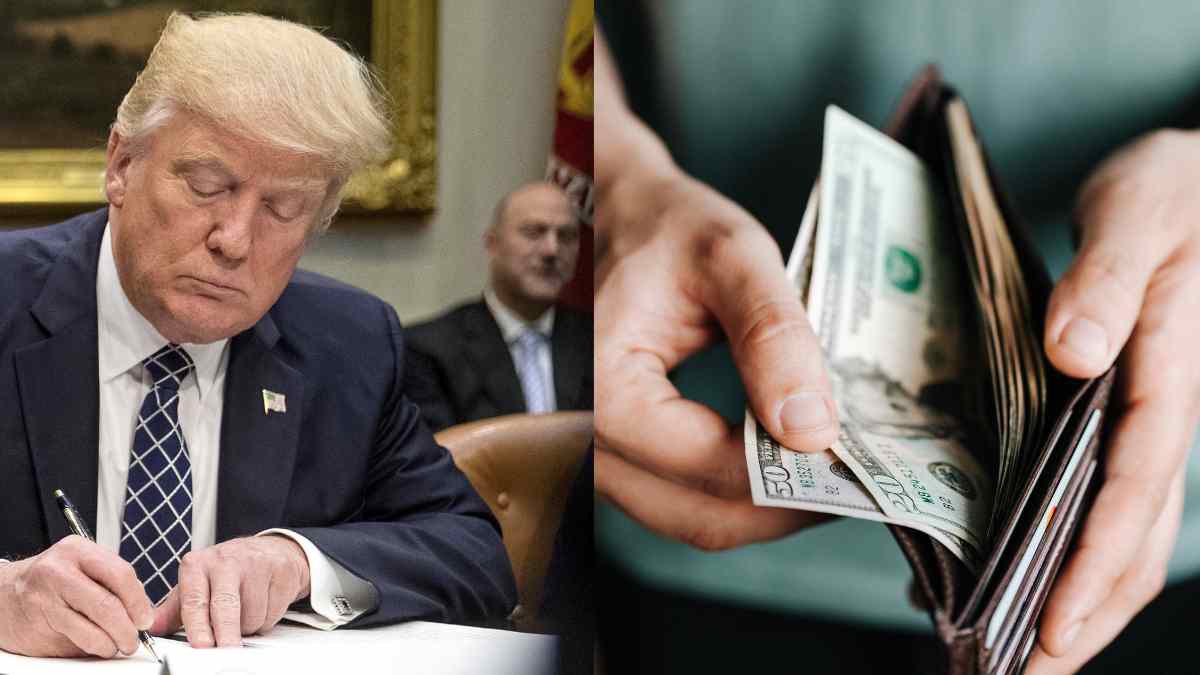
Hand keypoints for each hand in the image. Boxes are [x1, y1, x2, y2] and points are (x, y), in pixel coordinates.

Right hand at [0, 535, 153, 657]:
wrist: (4, 594)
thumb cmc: (53, 580)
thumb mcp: (82, 566)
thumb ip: (112, 581)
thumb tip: (142, 613)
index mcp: (77, 550)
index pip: (120, 575)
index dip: (138, 602)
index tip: (145, 619)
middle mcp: (58, 572)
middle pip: (106, 606)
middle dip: (126, 629)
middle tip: (133, 640)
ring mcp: (44, 600)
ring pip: (90, 631)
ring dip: (109, 645)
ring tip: (115, 646)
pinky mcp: (36, 627)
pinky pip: (73, 644)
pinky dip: (90, 649)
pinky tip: (94, 645)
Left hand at [152, 535, 310, 646]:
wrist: (269, 551)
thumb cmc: (228, 572)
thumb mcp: (196, 586)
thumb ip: (173, 610)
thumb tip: (151, 628)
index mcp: (198, 565)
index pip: (195, 600)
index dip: (198, 625)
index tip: (201, 644)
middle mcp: (225, 560)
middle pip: (225, 605)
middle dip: (226, 633)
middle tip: (227, 650)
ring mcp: (255, 563)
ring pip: (252, 613)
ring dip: (249, 625)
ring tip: (245, 612)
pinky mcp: (280, 571)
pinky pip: (273, 610)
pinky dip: (268, 617)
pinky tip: (263, 604)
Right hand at [593, 31, 836, 551]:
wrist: (615, 217)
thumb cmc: (663, 227)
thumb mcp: (731, 256)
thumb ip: (773, 337)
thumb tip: (811, 429)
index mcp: (603, 385)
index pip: (706, 463)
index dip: (787, 474)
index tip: (853, 461)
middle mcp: (586, 435)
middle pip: (698, 516)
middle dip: (784, 508)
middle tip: (855, 482)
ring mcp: (596, 454)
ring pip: (690, 520)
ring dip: (763, 509)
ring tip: (827, 474)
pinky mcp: (616, 457)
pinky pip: (678, 501)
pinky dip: (735, 495)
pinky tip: (781, 464)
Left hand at [1029, 128, 1199, 672]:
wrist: (1195, 180)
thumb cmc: (1171, 188)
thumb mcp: (1137, 210)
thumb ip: (1108, 278)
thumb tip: (1074, 353)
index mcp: (1172, 371)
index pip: (1136, 485)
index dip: (1096, 559)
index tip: (1053, 624)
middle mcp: (1163, 411)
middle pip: (1135, 532)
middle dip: (1088, 609)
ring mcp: (1147, 419)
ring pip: (1123, 527)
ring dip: (1080, 595)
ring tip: (1025, 656)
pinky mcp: (1122, 413)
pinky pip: (1104, 495)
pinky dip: (1067, 545)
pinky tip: (1013, 571)